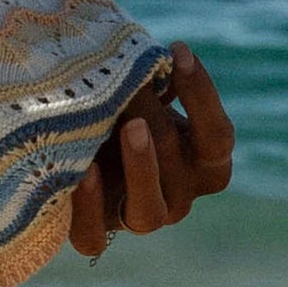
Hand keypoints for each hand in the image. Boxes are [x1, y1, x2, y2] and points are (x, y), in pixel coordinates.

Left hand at [68, 40, 234, 255]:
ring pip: (149, 211)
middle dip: (154, 118)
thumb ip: (149, 80)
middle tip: (132, 84)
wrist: (71, 141)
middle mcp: (180, 196)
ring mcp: (139, 219)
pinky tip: (82, 172)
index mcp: (205, 163)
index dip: (200, 94)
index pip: (216, 137)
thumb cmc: (116, 107)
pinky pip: (94, 236)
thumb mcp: (136, 92)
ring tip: (129, 127)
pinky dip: (88, 206)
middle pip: (178, 165)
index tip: (177, 50)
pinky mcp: (96, 236)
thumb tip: (147, 52)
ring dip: (142, 167)